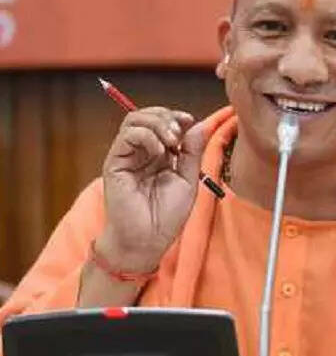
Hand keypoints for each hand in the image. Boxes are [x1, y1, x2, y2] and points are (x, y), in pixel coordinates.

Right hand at [98, 107, 208, 273]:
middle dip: (167, 116)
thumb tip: (200, 124)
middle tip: (179, 133)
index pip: (164, 122)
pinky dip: (146, 136)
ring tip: (171, 140)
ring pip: (134, 120)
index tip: (190, 121)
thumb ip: (192, 152)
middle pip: (147, 115)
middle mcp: (141, 152)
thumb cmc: (167, 216)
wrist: (147, 240)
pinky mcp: (114, 163)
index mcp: (160, 155)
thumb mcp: (188, 179)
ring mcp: (127, 156)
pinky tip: (159, 152)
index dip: (177, 117)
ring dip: (157, 123)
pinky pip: (126, 136)